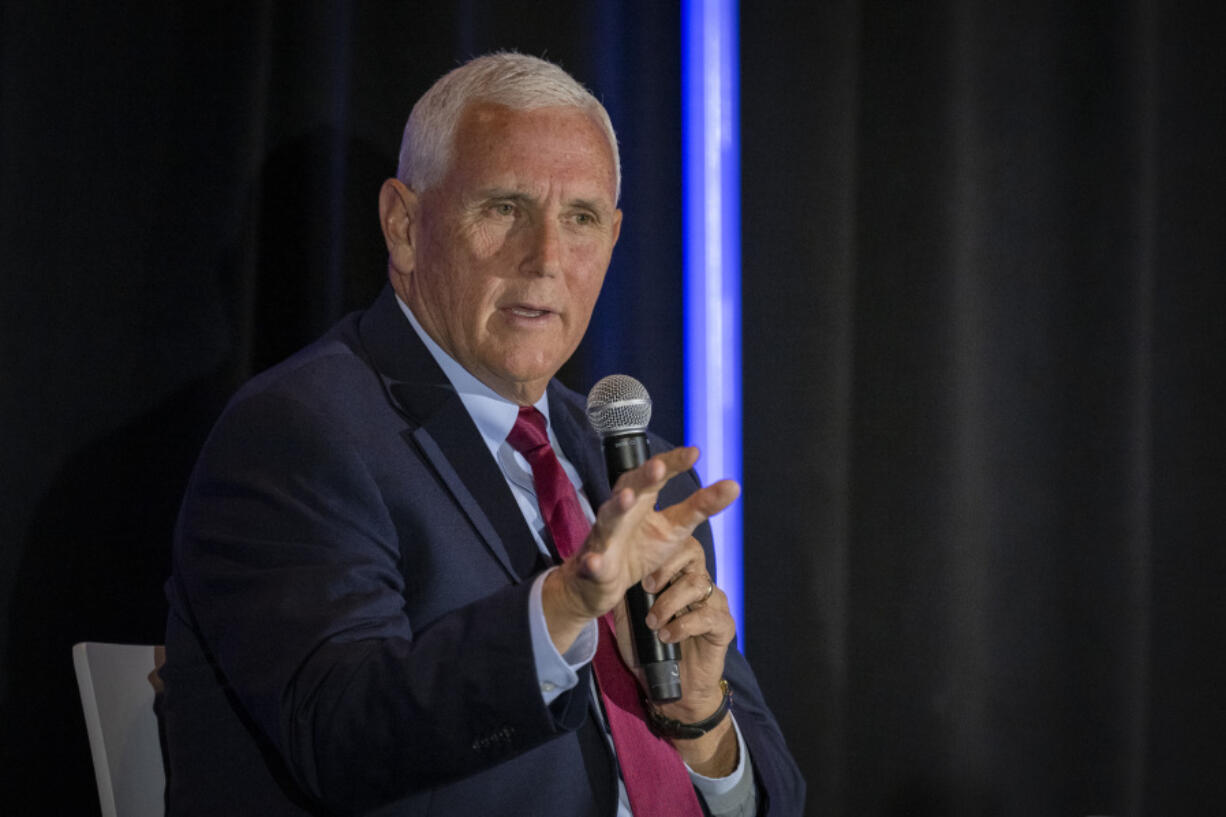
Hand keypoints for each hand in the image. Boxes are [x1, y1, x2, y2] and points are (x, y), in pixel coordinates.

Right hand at [542, 446, 737, 652]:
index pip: (658, 474)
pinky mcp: (594, 564)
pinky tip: (594, 562)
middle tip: (659, 467)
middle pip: (630, 488)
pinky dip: (592, 562)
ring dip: (616, 507)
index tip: (694, 453)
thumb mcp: (676, 527)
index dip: (673, 463)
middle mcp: (621, 511)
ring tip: (627, 498)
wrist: (604, 582)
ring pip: (608, 518)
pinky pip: (592, 562)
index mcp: (642, 499)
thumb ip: (701, 506)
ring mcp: (605, 536)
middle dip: (643, 477)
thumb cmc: (641, 548)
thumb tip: (734, 485)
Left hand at [610, 537, 739, 775]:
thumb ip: (623, 592)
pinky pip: (708, 616)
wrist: (671, 689)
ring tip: (653, 623)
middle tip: (648, 587)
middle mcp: (699, 584)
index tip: (641, 570)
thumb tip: (603, 568)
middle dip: (667, 568)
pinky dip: (684, 625)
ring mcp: (714, 604)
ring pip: (698, 585)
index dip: (663, 550)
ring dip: (670, 603)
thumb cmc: (649, 650)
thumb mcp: (628, 617)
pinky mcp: (724, 626)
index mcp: (679, 576)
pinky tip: (668, 636)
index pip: (680, 545)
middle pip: (694, 555)